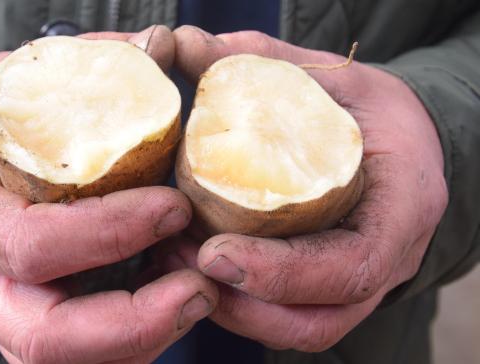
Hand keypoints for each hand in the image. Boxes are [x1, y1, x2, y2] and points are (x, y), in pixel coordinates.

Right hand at [0, 26, 217, 362]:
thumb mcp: (6, 85)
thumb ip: (80, 69)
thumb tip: (162, 46)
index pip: (28, 245)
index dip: (108, 235)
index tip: (173, 207)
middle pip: (44, 336)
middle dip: (135, 322)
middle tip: (201, 287)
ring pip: (61, 361)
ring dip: (141, 340)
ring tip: (195, 293)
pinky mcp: (15, 318)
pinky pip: (73, 357)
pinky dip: (128, 343)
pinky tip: (165, 302)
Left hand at [161, 26, 447, 350]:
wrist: (400, 141)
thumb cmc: (368, 109)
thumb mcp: (329, 78)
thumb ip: (262, 65)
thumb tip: (184, 42)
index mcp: (402, 204)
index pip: (353, 263)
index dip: (282, 271)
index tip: (215, 253)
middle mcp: (388, 257)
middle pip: (321, 317)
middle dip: (243, 302)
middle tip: (179, 259)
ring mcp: (362, 282)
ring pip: (301, 329)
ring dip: (233, 310)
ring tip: (176, 266)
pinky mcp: (334, 289)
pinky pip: (290, 320)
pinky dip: (239, 307)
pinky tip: (193, 271)